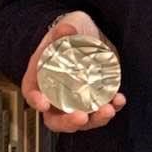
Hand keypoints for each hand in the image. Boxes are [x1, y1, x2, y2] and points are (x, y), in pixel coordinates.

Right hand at [22, 10, 126, 133]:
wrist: (85, 37)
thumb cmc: (66, 38)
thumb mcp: (63, 30)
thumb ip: (62, 31)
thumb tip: (66, 29)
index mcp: (39, 80)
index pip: (32, 93)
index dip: (36, 100)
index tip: (43, 104)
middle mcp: (55, 97)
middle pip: (56, 119)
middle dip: (69, 122)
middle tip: (81, 117)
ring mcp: (76, 102)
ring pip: (82, 120)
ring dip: (96, 119)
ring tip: (107, 110)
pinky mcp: (95, 99)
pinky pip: (102, 109)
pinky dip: (112, 107)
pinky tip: (119, 100)